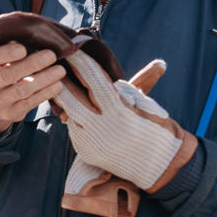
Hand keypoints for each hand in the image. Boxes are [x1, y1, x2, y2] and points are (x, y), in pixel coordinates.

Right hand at [0, 43, 65, 133]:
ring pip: (22, 90)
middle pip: (7, 75)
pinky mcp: (12, 112)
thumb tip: (31, 33)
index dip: (5, 54)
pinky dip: (46, 92)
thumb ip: (7, 48)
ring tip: (60, 70)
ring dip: (43, 79)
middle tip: (50, 55)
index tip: (22, 48)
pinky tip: (57, 84)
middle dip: (31, 64)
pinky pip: (30, 102)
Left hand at [53, 54, 193, 190]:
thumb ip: (132, 87)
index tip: (72, 50)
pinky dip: (75, 119)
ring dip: (67, 101)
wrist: (161, 166)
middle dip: (62, 83)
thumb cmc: (158, 130)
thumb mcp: (149, 104)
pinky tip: (75, 109)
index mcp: (120, 113)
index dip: (82, 64)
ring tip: (62, 86)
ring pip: (70, 115)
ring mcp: (92, 144)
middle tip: (55, 68)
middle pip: (71, 100)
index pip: (95, 82)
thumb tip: (126, 75)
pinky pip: (74, 130)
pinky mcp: (86, 154)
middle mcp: (103, 130)